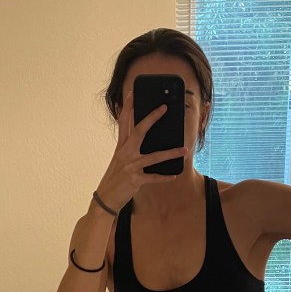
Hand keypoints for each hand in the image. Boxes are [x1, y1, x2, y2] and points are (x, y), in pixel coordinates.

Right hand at [96, 90, 187, 210]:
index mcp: (120, 147)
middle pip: (139, 130)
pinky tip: (174, 175)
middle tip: (164, 108)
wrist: (105, 198)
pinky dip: (164, 177)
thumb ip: (129, 149)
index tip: (133, 93)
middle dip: (152, 118)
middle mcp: (125, 153)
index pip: (123, 122)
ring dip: (171, 153)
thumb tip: (142, 139)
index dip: (128, 107)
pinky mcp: (135, 179)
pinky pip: (154, 177)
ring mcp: (130, 166)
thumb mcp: (119, 160)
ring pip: (154, 156)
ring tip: (184, 150)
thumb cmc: (114, 178)